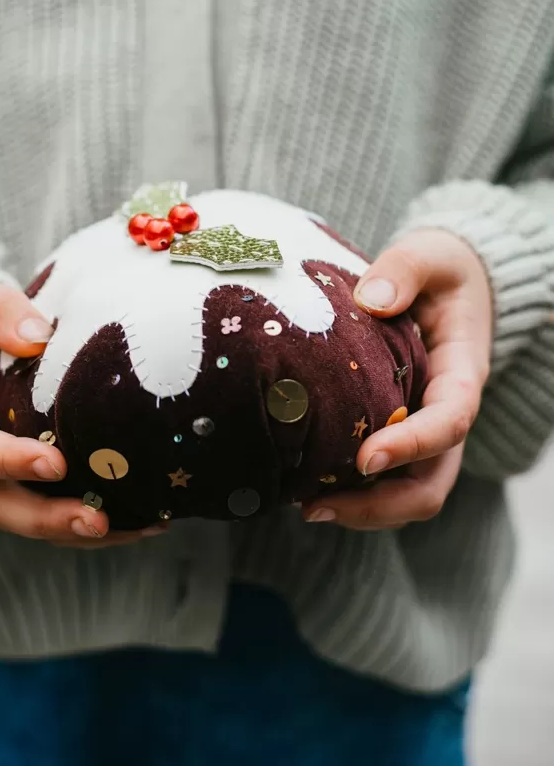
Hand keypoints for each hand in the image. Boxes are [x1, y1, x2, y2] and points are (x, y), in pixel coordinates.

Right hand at [0, 282, 164, 547]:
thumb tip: (36, 337)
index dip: (9, 462)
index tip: (55, 464)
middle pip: (4, 504)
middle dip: (50, 520)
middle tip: (98, 521)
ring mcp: (7, 475)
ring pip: (36, 519)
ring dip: (84, 532)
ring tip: (142, 527)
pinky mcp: (37, 480)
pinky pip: (63, 510)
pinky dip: (105, 523)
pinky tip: (151, 519)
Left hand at [304, 229, 492, 529]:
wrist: (449, 285)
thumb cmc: (442, 271)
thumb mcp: (431, 255)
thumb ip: (406, 269)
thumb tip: (371, 298)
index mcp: (462, 373)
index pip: (451, 421)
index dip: (413, 445)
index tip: (365, 458)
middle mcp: (445, 413)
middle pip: (429, 482)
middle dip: (379, 506)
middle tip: (314, 507)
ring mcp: (423, 430)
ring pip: (406, 491)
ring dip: (362, 510)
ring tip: (304, 505)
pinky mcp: (398, 432)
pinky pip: (384, 479)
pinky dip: (352, 492)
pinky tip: (307, 484)